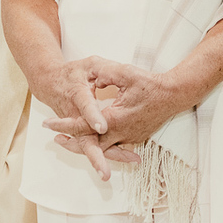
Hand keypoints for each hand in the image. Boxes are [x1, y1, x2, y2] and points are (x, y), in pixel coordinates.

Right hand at [30, 56, 117, 178]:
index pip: (85, 106)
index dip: (92, 116)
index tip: (103, 126)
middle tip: (106, 171)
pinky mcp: (81, 132)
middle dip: (95, 156)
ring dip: (106, 157)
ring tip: (130, 160)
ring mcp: (76, 127)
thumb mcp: (90, 64)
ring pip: (90, 145)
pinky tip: (127, 156)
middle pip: (84, 139)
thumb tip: (114, 75)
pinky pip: (93, 144)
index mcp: (77, 94)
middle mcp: (74, 115)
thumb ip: (104, 69)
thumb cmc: (73, 73)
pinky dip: (108, 152)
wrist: (51, 83)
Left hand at [43, 61, 197, 162]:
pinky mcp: (135, 137)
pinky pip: (114, 145)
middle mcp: (121, 133)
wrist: (175, 95)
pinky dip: (100, 144)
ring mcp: (129, 137)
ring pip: (102, 148)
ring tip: (69, 140)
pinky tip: (94, 138)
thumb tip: (93, 77)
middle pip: (89, 145)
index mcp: (114, 119)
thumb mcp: (127, 74)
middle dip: (71, 142)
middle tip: (54, 138)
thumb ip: (106, 74)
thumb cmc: (152, 85)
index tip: (48, 124)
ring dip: (85, 145)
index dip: (64, 125)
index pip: (82, 126)